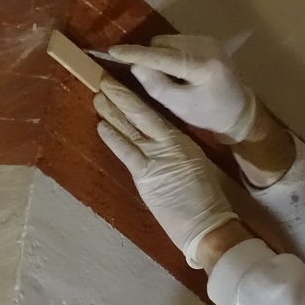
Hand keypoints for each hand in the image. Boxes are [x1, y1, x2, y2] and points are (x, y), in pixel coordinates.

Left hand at [95, 77, 239, 267]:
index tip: (123, 85)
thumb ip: (177, 154)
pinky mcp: (145, 173)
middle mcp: (170, 143)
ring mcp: (156, 156)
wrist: (207, 223)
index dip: (137, 99)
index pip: (155, 115)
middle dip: (121, 96)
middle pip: (141, 114)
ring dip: (112, 111)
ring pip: (130, 128)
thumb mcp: (196, 167)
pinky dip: (112, 137)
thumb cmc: (206, 201)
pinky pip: (125, 150)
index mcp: (183, 141)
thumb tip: (159, 145)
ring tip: (97, 96)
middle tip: (103, 80)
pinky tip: (101, 125)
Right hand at [108, 34, 257, 143]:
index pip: (162, 56)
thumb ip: (157, 86)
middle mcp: (207, 46)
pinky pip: (178, 41)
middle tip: (151, 79)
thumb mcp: (180, 106)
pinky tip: (179, 71)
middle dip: (150, 57)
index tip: (113, 51)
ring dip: (161, 55)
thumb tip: (135, 65)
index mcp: (203, 66)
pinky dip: (171, 53)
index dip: (136, 54)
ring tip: (170, 78)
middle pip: (162, 44)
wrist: (239, 110)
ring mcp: (209, 40)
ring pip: (168, 40)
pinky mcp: (208, 39)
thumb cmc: (209, 113)